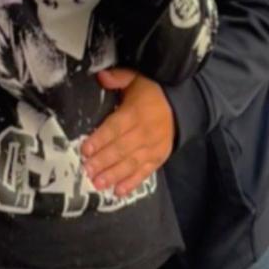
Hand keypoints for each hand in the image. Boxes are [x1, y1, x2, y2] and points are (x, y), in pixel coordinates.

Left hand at [82, 69, 174, 196]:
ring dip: (114, 175)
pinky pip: (145, 172)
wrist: (182, 106)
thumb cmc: (153, 93)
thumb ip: (119, 78)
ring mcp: (153, 148)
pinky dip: (132, 182)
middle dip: (103, 161)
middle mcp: (145, 132)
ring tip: (98, 183)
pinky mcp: (158, 158)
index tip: (85, 149)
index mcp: (137, 112)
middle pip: (121, 148)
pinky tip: (118, 191)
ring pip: (131, 163)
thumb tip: (102, 77)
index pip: (115, 127)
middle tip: (87, 170)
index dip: (100, 139)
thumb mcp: (137, 79)